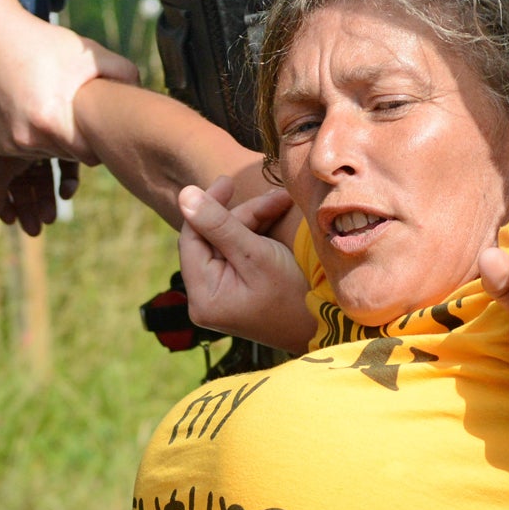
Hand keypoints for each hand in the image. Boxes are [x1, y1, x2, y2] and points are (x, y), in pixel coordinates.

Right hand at [0, 0, 137, 163]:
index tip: (98, 125)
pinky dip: (34, 136)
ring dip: (55, 138)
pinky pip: (27, 150)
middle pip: (69, 156)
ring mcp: (9, 143)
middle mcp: (27, 137)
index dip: (98, 141)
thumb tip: (144, 95)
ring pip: (48, 154)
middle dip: (77, 139)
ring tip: (54, 106)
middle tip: (76, 112)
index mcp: (52, 121)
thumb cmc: (43, 44)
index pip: (91, 156)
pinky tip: (34, 108)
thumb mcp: (88, 53)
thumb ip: (124, 73)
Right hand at [0, 127, 79, 234]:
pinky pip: (64, 166)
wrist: (65, 102)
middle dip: (26, 206)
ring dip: (45, 199)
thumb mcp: (3, 163)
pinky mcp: (65, 141)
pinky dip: (65, 182)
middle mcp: (17, 142)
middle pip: (19, 180)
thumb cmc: (22, 125)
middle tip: (34, 229)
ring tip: (50, 218)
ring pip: (42, 176)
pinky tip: (66, 194)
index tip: (9, 220)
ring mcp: (42, 141)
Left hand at [177, 176, 314, 351]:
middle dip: (241, 215)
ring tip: (281, 204)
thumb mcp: (256, 254)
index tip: (228, 181)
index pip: (191, 239)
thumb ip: (219, 224)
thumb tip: (183, 194)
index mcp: (203, 296)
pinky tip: (275, 219)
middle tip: (275, 199)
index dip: (207, 207)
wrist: (326, 328)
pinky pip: (237, 255)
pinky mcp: (235, 292)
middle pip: (210, 240)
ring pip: (226, 244)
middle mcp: (205, 299)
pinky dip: (255, 236)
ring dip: (252, 221)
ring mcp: (220, 297)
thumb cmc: (293, 294)